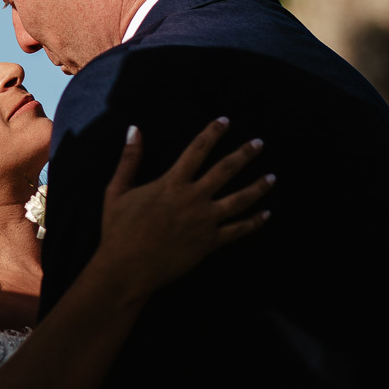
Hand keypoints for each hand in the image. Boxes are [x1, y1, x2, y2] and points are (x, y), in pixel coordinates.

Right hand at [98, 117, 273, 298]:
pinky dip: (254, 222)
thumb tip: (134, 129)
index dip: (212, 133)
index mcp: (172, 183)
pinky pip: (238, 230)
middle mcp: (193, 198)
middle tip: (259, 144)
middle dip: (244, 154)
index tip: (224, 121)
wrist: (127, 267)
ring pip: (240, 199)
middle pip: (226, 170)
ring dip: (258, 187)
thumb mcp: (116, 190)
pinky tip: (266, 214)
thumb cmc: (118, 230)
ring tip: (272, 178)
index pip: (197, 150)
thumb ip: (129, 159)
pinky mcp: (209, 242)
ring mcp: (205, 221)